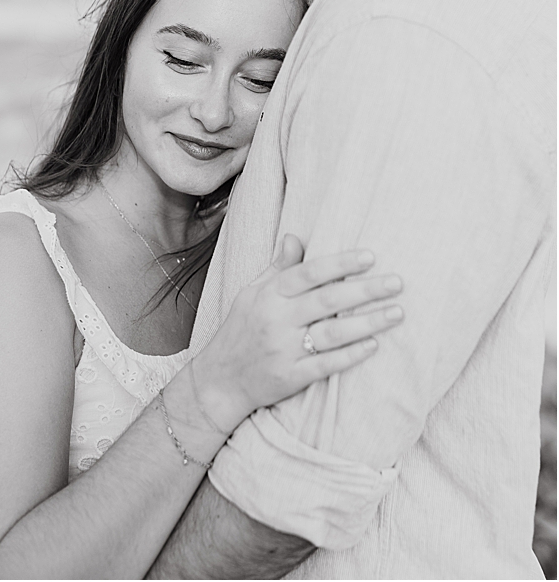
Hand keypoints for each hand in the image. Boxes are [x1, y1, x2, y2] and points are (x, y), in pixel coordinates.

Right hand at [186, 234, 404, 431]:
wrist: (220, 379)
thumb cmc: (240, 331)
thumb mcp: (251, 294)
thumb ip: (277, 269)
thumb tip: (295, 237)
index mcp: (267, 296)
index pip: (307, 273)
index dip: (339, 264)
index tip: (370, 257)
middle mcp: (275, 320)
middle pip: (326, 301)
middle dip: (365, 290)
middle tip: (397, 283)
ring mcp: (283, 350)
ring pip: (331, 333)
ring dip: (367, 323)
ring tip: (397, 313)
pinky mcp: (290, 376)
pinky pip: (326, 365)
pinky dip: (351, 355)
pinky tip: (374, 346)